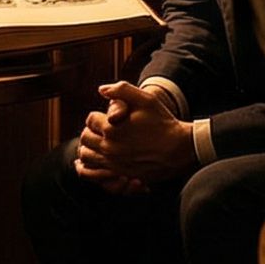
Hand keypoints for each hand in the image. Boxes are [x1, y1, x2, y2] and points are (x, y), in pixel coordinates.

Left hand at [75, 79, 196, 187]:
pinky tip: (108, 156)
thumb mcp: (146, 99)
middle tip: (102, 129)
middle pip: (85, 138)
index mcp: (111, 128)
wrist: (179, 150)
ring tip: (102, 142)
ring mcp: (114, 163)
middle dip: (91, 131)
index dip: (97, 116)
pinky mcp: (120, 173)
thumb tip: (101, 90)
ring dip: (91, 147)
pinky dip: (97, 163)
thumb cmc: (163, 123)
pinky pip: (98, 171)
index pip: (90, 120)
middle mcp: (109, 147)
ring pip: (87, 156)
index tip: (107, 117)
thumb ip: (121, 90)